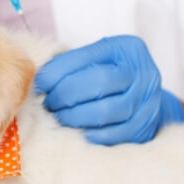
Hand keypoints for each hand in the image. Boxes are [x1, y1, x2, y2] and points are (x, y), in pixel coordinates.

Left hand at [34, 35, 183, 144]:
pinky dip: (91, 135)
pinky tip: (77, 131)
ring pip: (105, 111)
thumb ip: (69, 65)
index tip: (39, 85)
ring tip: (59, 117)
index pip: (85, 57)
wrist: (141, 99)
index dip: (56, 73)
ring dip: (74, 117)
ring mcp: (147, 101)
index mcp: (125, 48)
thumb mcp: (93, 61)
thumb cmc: (107, 77)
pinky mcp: (145, 127)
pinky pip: (114, 135)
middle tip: (48, 104)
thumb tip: (36, 80)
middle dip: (65, 95)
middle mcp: (142, 72)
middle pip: (98, 83)